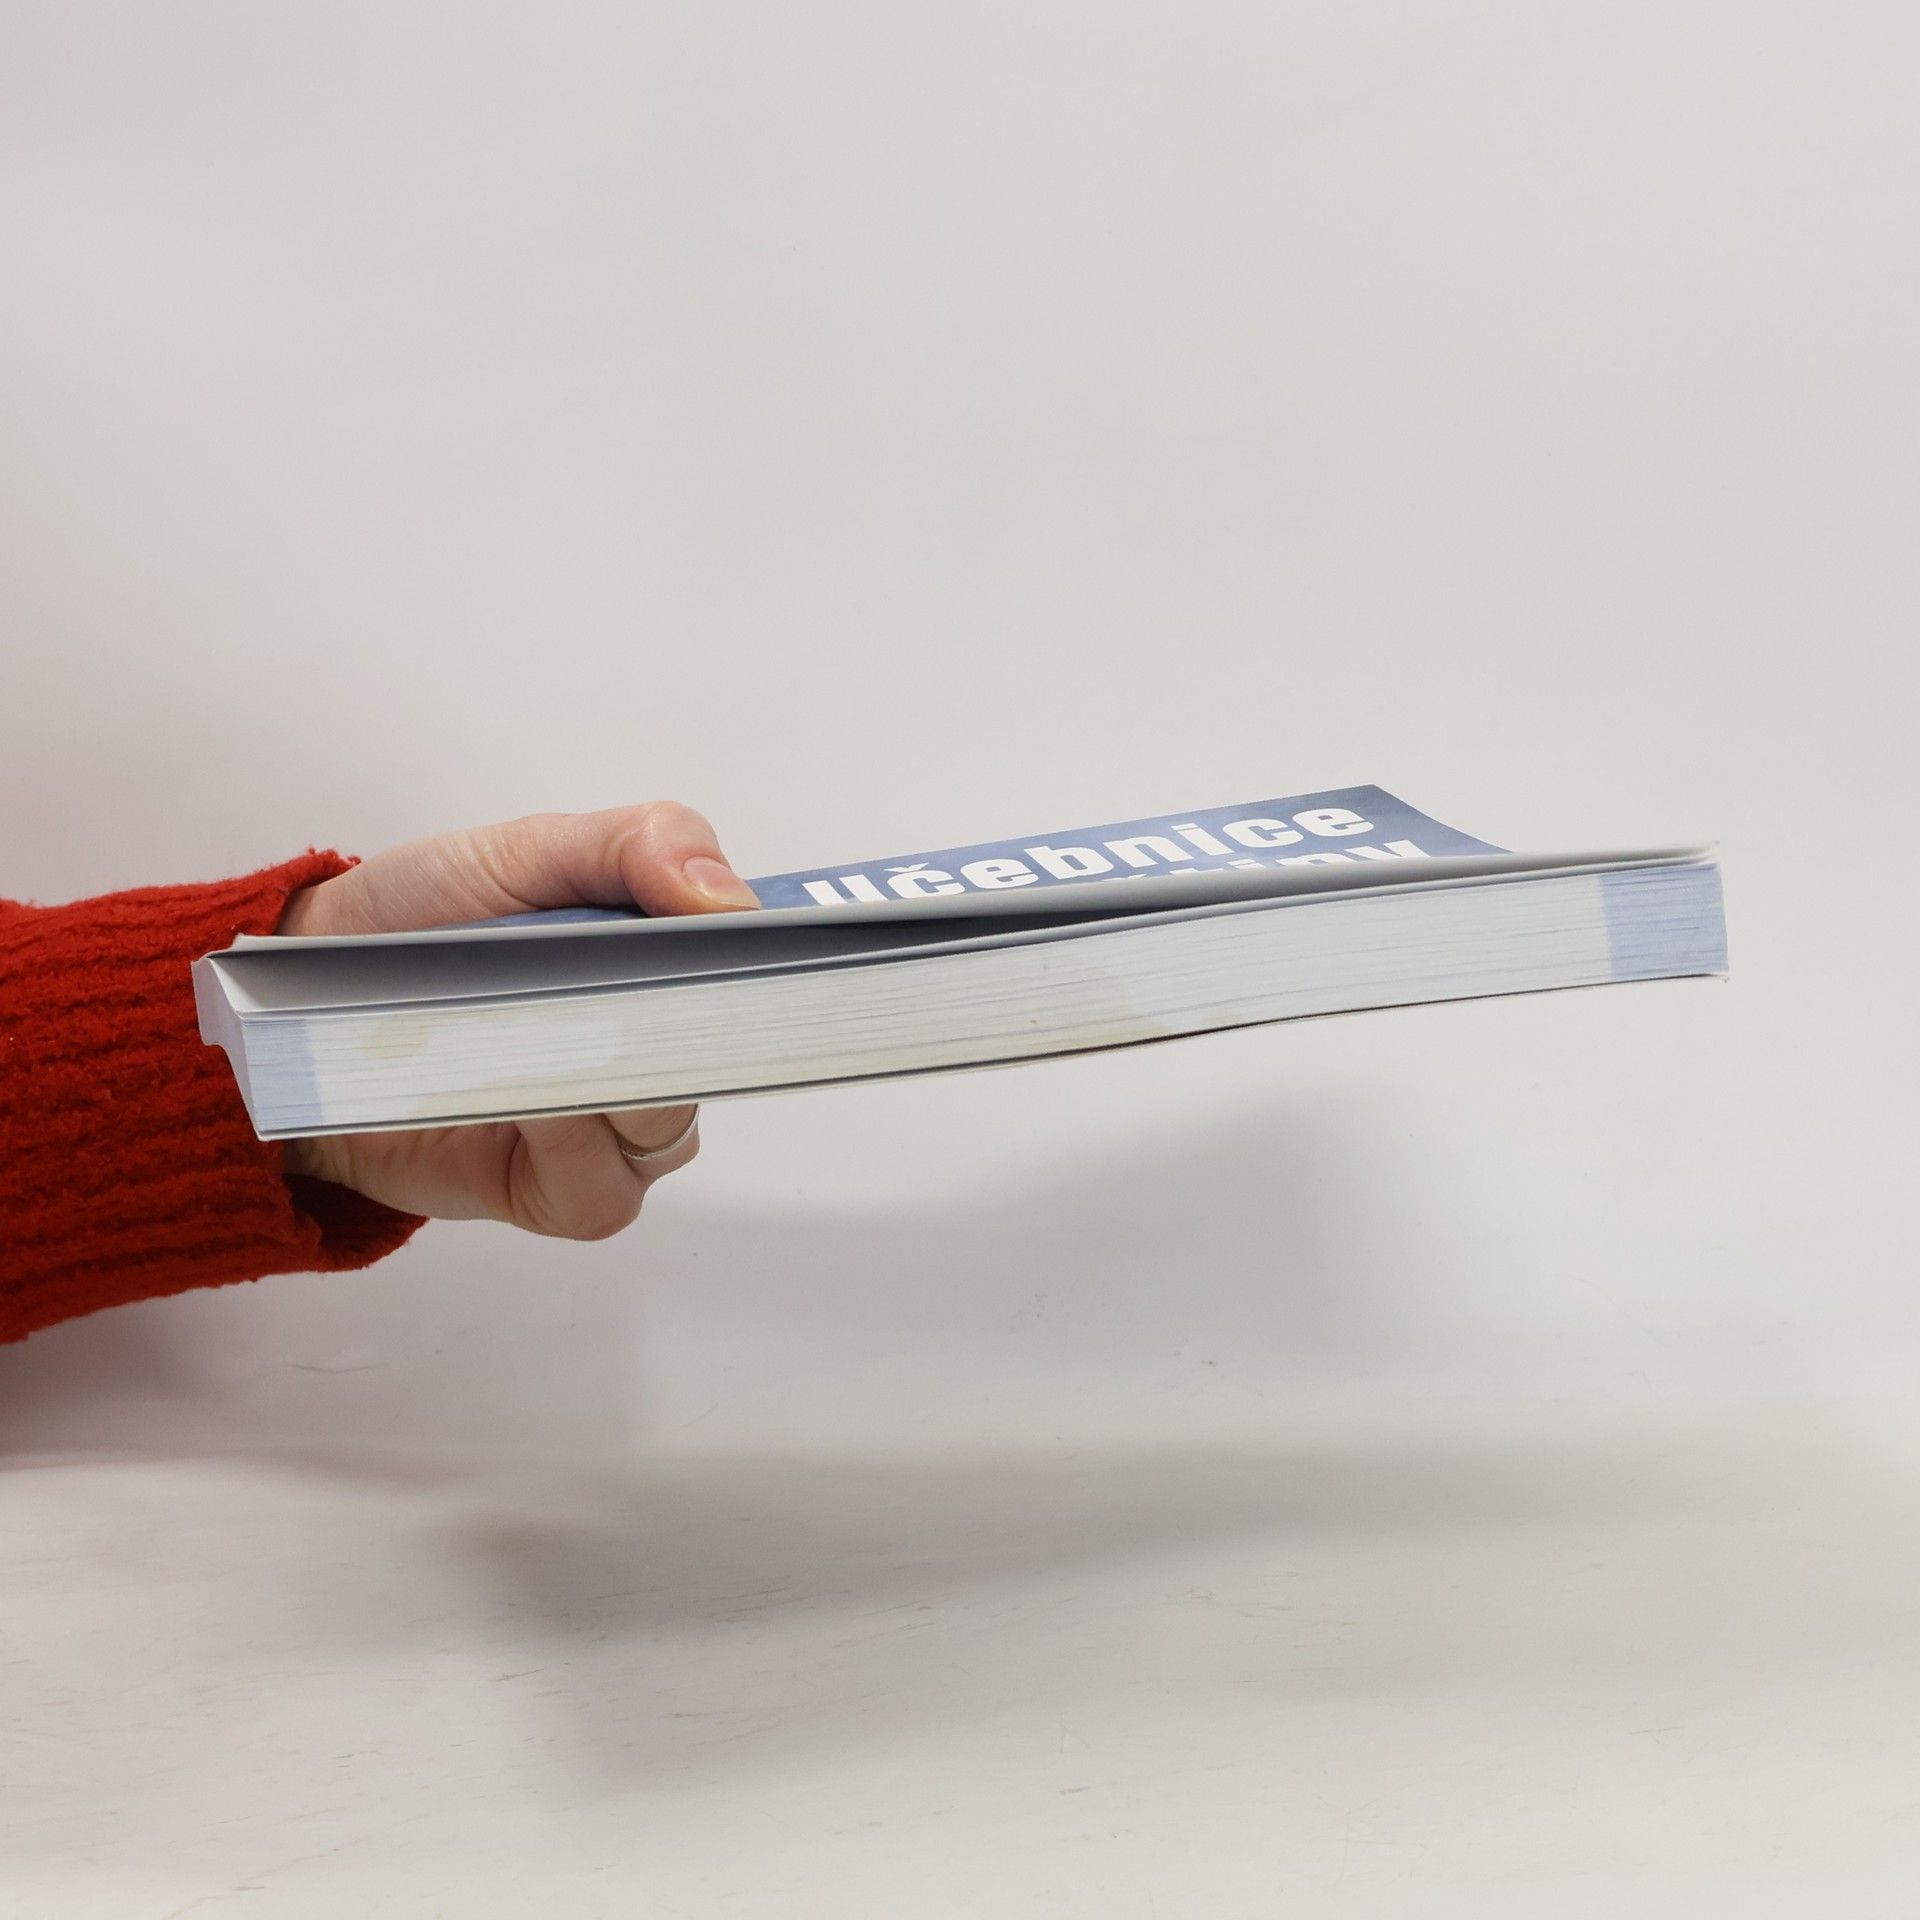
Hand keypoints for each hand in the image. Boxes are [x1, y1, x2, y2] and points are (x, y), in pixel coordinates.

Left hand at [277, 803, 758, 1236]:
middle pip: (726, 1053)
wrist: (307, 1011)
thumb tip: (725, 896)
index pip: (767, 965)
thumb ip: (634, 847)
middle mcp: (660, 1048)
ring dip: (611, 1080)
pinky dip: (567, 1146)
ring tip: (541, 1037)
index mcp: (673, 959)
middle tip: (625, 985)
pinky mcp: (564, 1192)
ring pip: (670, 1124)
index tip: (742, 934)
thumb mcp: (524, 851)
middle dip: (682, 1019)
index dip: (773, 956)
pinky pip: (605, 1187)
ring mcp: (618, 1129)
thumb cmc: (420, 927)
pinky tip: (518, 1101)